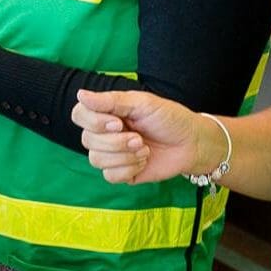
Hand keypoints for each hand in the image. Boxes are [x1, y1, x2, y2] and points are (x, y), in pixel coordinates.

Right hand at [73, 89, 214, 183]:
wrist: (191, 144)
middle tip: (139, 138)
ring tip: (144, 149)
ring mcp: (112, 155)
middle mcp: (105, 134)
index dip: (94, 122)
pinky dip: (128, 169)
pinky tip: (143, 161)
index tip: (118, 122)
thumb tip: (80, 94)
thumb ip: (110, 101)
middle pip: (87, 140)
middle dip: (116, 142)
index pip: (79, 115)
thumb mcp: (141, 103)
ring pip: (96, 160)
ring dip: (124, 156)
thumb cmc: (169, 119)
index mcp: (108, 113)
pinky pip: (109, 176)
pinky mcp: (121, 173)